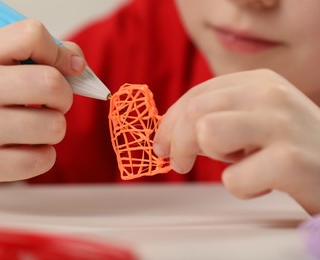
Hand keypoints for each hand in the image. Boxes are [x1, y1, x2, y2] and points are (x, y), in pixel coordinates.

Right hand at [0, 19, 84, 190]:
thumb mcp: (5, 65)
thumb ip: (48, 54)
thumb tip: (79, 66)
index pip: (32, 35)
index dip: (59, 53)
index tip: (62, 69)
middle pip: (51, 83)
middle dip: (64, 97)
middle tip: (51, 104)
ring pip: (54, 126)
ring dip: (55, 128)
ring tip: (35, 127)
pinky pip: (44, 159)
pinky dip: (44, 155)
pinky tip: (25, 149)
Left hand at [154, 69, 319, 214]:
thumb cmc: (292, 146)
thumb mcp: (256, 118)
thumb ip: (219, 115)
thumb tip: (169, 132)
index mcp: (257, 81)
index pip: (195, 96)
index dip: (169, 123)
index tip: (161, 146)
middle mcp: (269, 94)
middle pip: (194, 112)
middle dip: (176, 142)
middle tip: (180, 163)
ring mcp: (281, 124)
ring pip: (207, 132)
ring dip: (212, 157)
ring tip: (236, 164)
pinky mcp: (289, 160)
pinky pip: (233, 179)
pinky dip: (241, 188)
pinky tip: (265, 184)